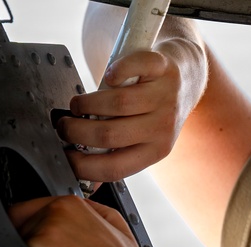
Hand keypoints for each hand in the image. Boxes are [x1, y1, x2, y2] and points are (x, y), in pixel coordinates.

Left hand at [10, 196, 152, 246]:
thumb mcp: (115, 224)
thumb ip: (88, 211)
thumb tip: (69, 213)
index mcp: (73, 203)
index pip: (31, 208)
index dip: (32, 227)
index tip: (41, 245)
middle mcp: (58, 208)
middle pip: (18, 220)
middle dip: (27, 239)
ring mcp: (48, 224)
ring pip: (18, 237)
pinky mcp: (41, 244)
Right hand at [57, 48, 190, 182]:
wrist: (186, 77)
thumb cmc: (155, 110)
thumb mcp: (142, 139)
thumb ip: (117, 153)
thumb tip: (83, 175)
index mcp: (155, 151)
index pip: (114, 168)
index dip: (82, 165)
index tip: (64, 155)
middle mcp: (162, 127)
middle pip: (109, 134)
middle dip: (76, 131)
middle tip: (64, 126)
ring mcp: (165, 96)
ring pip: (117, 103)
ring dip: (86, 104)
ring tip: (77, 105)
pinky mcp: (164, 68)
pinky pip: (135, 67)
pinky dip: (116, 70)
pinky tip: (109, 76)